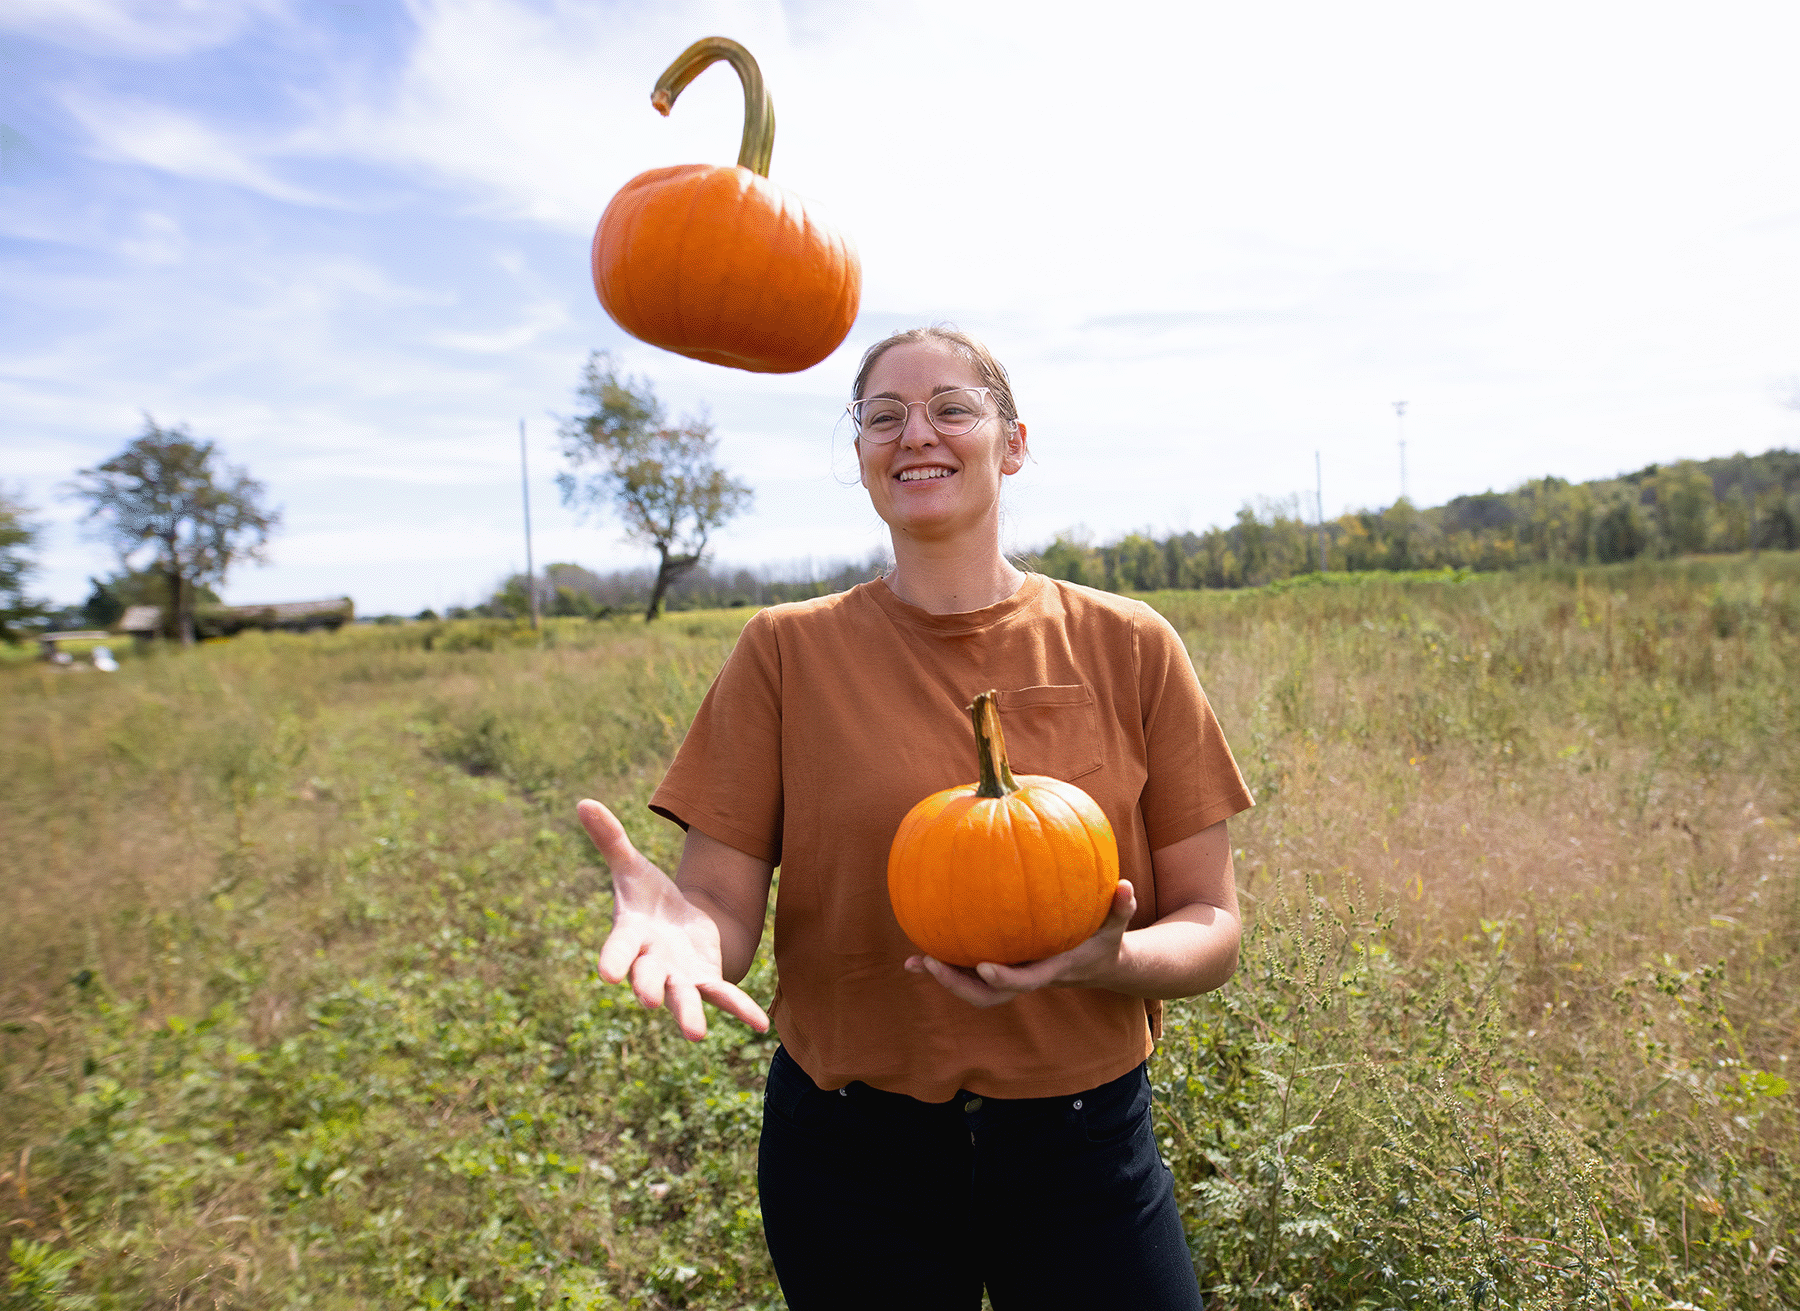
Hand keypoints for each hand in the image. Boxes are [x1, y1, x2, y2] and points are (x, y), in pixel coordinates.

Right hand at [579, 799, 769, 1040]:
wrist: (678, 927)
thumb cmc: (649, 899)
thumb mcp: (632, 868)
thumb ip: (610, 840)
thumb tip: (582, 801)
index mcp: (631, 936)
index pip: (618, 948)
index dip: (613, 960)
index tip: (606, 975)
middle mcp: (651, 963)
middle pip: (647, 977)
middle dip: (647, 987)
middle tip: (647, 1000)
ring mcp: (679, 977)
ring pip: (683, 998)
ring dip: (687, 1015)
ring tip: (696, 1035)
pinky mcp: (707, 980)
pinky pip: (724, 997)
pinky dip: (741, 1009)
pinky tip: (761, 1025)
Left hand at [903, 880, 1137, 1008]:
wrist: (1098, 965)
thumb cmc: (1104, 940)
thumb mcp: (1116, 925)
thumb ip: (1121, 907)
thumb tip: (1126, 885)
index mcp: (1050, 972)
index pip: (1024, 982)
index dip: (1004, 979)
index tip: (984, 966)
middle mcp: (1026, 979)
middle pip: (987, 997)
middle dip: (958, 985)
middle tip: (930, 964)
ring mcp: (1012, 976)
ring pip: (974, 989)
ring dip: (944, 976)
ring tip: (914, 962)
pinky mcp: (1002, 967)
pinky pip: (971, 969)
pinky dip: (946, 961)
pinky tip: (920, 949)